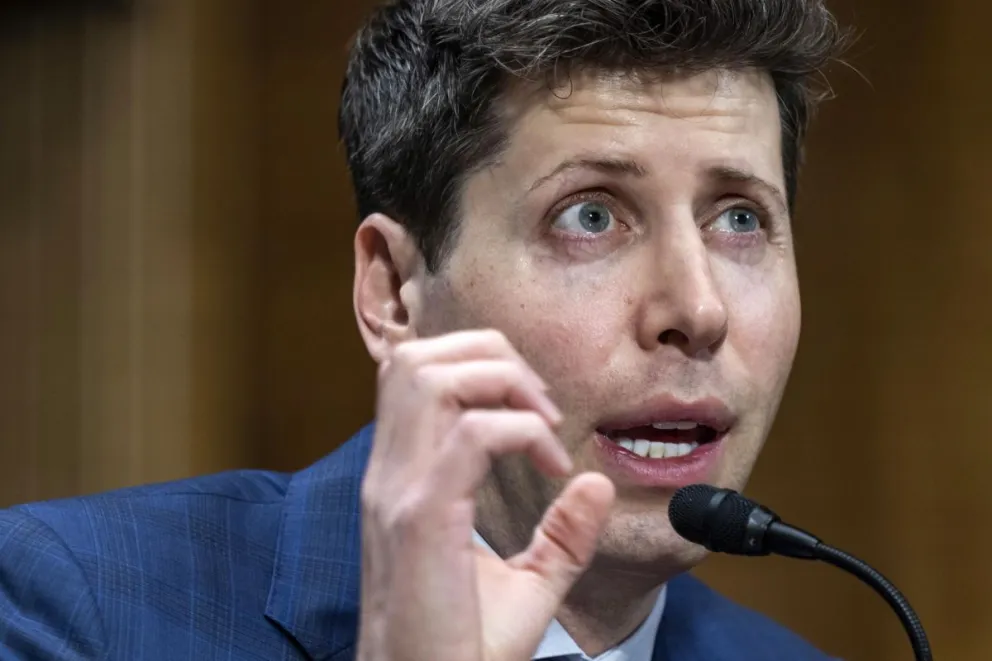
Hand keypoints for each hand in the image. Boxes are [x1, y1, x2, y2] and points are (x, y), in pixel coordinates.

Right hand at [357, 329, 614, 660]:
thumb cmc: (464, 651)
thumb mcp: (523, 586)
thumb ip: (560, 534)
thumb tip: (598, 482)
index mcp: (401, 481)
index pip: (413, 373)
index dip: (481, 367)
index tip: (539, 418)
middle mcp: (389, 476)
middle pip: (418, 357)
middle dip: (491, 357)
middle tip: (542, 408)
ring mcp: (400, 494)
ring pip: (429, 377)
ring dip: (499, 381)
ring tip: (543, 425)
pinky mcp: (422, 520)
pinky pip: (471, 435)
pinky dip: (521, 431)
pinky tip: (552, 467)